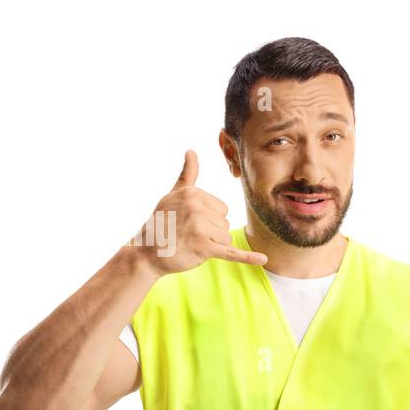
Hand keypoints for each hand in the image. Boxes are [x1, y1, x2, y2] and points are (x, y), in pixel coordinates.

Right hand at [130, 150, 266, 274]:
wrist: (146, 253)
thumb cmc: (162, 222)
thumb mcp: (173, 195)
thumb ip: (187, 175)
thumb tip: (191, 151)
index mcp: (193, 193)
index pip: (222, 209)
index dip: (208, 219)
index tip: (188, 222)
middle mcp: (196, 207)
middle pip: (225, 223)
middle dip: (211, 232)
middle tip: (188, 234)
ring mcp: (200, 228)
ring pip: (226, 238)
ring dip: (212, 245)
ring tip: (191, 244)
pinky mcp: (204, 248)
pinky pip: (231, 252)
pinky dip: (247, 257)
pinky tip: (263, 258)